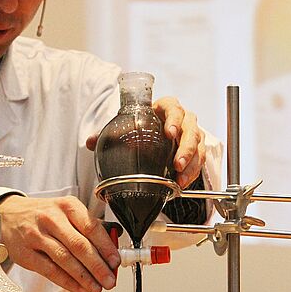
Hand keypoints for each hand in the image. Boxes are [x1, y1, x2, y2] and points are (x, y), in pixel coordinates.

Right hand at [0, 195, 120, 291]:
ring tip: (97, 287)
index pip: (91, 227)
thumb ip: (89, 227)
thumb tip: (114, 247)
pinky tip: (80, 288)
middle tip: (110, 280)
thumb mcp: (67, 211)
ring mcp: (36, 236)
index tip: (116, 261)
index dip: (106, 247)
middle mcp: (51, 219)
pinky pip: (50, 271)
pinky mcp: (25, 254)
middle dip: (98, 266)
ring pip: (64, 259)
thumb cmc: (44, 215)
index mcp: (67, 206)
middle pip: (79, 245)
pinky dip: (67, 282)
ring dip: (84, 277)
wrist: (9, 215)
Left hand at [86, 96, 205, 187]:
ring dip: (191, 163)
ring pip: (198, 145)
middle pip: (191, 128)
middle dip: (186, 147)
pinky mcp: (196, 149)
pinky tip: (183, 183)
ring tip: (180, 177)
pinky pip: (200, 159)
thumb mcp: (127, 127)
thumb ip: (109, 134)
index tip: (169, 133)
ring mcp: (192, 133)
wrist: (156, 133)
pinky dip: (193, 172)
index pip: (174, 108)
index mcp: (165, 108)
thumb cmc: (143, 126)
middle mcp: (183, 119)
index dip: (174, 119)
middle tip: (177, 163)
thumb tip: (90, 142)